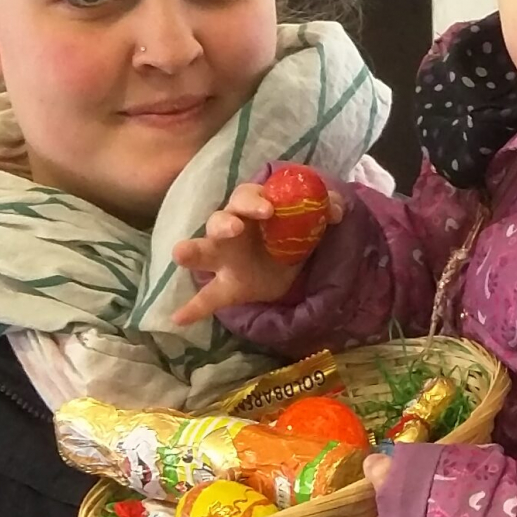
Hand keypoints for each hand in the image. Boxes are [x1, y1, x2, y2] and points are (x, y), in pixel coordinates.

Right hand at [170, 179, 343, 326]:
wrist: (285, 266)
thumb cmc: (286, 235)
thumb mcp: (308, 223)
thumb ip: (323, 211)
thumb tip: (338, 209)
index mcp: (251, 211)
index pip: (245, 198)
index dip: (253, 201)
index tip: (268, 209)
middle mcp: (231, 231)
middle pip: (219, 219)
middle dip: (224, 222)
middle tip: (236, 227)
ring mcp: (223, 259)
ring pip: (201, 249)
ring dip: (192, 249)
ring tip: (181, 253)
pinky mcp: (225, 288)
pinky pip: (205, 298)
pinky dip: (192, 308)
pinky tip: (178, 318)